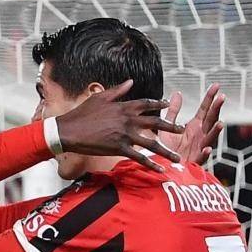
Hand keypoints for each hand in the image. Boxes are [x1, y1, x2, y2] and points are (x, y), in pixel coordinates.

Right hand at [55, 80, 182, 171]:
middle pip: (155, 122)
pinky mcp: (119, 148)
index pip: (146, 103)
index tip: (168, 104)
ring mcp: (125, 134)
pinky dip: (150, 164)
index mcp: (123, 106)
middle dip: (170, 125)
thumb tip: (130, 81)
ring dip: (166, 150)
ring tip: (177, 156)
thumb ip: (117, 90)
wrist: (69, 130)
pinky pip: (139, 158)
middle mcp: (128, 119)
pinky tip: (160, 170)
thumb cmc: (81, 114)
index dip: (158, 103)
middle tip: (182, 128)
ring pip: (151, 142)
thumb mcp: (100, 97)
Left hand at [159, 83, 224, 165]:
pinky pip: (201, 158)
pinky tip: (207, 148)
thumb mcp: (168, 127)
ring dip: (215, 131)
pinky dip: (205, 153)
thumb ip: (173, 111)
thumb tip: (177, 93)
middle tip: (222, 97)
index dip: (210, 98)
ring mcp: (199, 149)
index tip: (216, 85)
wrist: (161, 168)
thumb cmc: (167, 149)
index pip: (205, 109)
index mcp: (195, 127)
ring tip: (220, 123)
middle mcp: (199, 136)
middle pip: (210, 120)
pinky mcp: (194, 162)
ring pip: (210, 138)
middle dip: (216, 109)